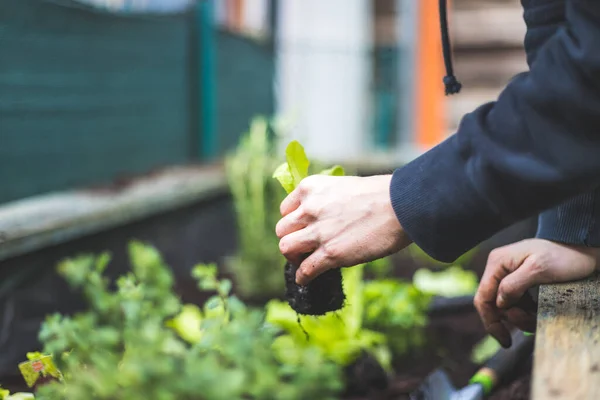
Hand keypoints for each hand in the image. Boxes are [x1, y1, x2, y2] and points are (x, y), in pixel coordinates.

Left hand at [275, 174, 410, 285]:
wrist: (401, 205)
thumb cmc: (380, 194)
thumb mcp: (344, 185)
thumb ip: (327, 199)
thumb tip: (323, 217)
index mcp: (311, 188)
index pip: (285, 209)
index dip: (293, 222)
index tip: (301, 229)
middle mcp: (309, 208)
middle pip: (282, 230)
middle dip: (291, 240)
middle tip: (303, 247)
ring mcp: (318, 231)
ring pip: (286, 249)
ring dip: (294, 258)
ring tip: (303, 263)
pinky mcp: (330, 253)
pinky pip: (305, 269)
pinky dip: (303, 277)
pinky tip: (307, 280)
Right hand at [474, 238, 598, 347]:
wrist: (582, 247)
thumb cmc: (563, 255)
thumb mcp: (539, 269)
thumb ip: (513, 285)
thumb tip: (499, 303)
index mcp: (497, 263)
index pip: (483, 297)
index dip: (491, 321)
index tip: (504, 340)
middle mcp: (499, 268)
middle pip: (494, 304)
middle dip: (512, 318)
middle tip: (531, 325)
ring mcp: (509, 274)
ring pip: (506, 305)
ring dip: (520, 316)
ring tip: (536, 318)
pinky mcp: (520, 280)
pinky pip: (516, 302)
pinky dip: (525, 311)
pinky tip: (536, 312)